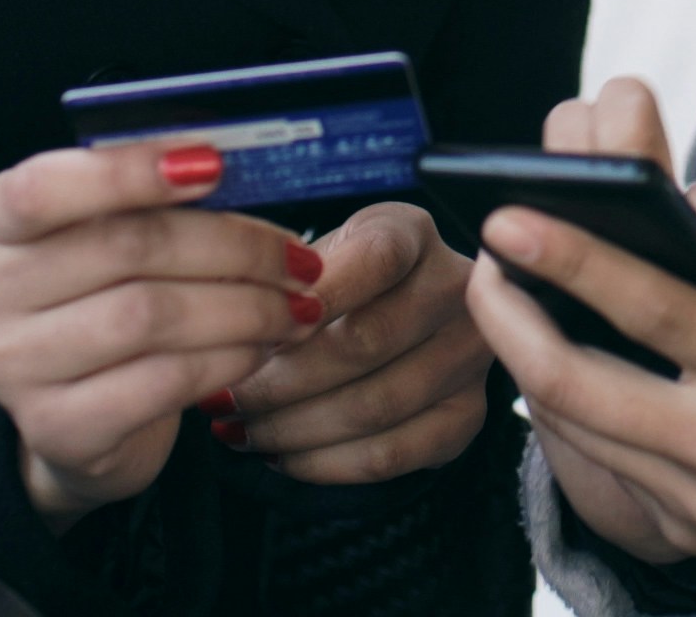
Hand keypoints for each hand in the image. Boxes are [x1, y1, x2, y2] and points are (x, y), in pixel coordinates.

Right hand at [0, 141, 326, 523]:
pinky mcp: (55, 429)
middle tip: (296, 257)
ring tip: (292, 306)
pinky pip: (162, 382)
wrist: (77, 422)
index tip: (214, 164)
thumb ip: (153, 198)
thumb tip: (233, 164)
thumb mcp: (111, 238)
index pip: (45, 187)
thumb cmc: (105, 304)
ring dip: (244, 308)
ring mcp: (11, 367)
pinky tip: (259, 349)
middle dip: (232, 247)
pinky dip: (227, 359)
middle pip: (125, 248)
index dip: (129, 171)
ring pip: (150, 317)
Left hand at [207, 201, 489, 483]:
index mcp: (412, 232)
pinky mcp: (467, 414)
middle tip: (227, 400)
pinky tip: (283, 455)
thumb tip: (233, 325)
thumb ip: (279, 278)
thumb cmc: (337, 284)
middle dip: (281, 381)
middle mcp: (456, 288)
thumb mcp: (312, 256)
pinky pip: (392, 454)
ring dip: (295, 428)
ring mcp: (468, 355)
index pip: (375, 259)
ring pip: (375, 406)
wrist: (396, 314)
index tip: (254, 332)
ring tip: (243, 432)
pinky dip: (325, 463)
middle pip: (367, 342)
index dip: (314, 299)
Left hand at [468, 82, 695, 578]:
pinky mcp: (686, 531)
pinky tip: (545, 359)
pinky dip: (560, 410)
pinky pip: (599, 463)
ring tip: (500, 299)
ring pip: (575, 430)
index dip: (574, 260)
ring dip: (521, 363)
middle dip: (508, 321)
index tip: (512, 217)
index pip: (656, 310)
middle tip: (477, 262)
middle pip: (580, 386)